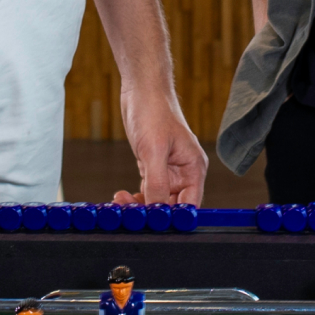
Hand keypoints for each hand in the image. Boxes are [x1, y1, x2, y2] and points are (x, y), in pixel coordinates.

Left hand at [113, 83, 207, 206]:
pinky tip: (121, 196)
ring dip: (140, 205)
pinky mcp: (152, 166)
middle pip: (172, 205)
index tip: (155, 225)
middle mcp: (183, 172)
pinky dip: (135, 196)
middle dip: (153, 212)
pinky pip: (146, 190)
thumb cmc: (154, 111)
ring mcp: (167, 170)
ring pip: (156, 199)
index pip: (190, 204)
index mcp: (193, 168)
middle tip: (131, 214)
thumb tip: (157, 211)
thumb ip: (157, 182)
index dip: (174, 218)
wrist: (141, 89)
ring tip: (121, 202)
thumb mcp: (154, 150)